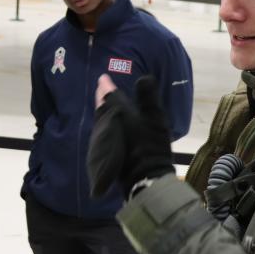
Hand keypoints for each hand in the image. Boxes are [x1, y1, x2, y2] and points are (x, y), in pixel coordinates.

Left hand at [87, 74, 174, 198]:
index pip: (109, 96)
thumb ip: (148, 97)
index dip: (106, 86)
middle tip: (100, 89)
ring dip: (101, 112)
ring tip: (102, 105)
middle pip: (101, 108)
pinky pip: (101, 133)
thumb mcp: (154, 118)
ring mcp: (102, 141)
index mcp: (116, 113)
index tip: (102, 78)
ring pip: (99, 121)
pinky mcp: (103, 154)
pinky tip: (107, 128)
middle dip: (101, 98)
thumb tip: (144, 77)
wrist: (143, 176)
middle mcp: (105, 125)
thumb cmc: (150, 145)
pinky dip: (103, 125)